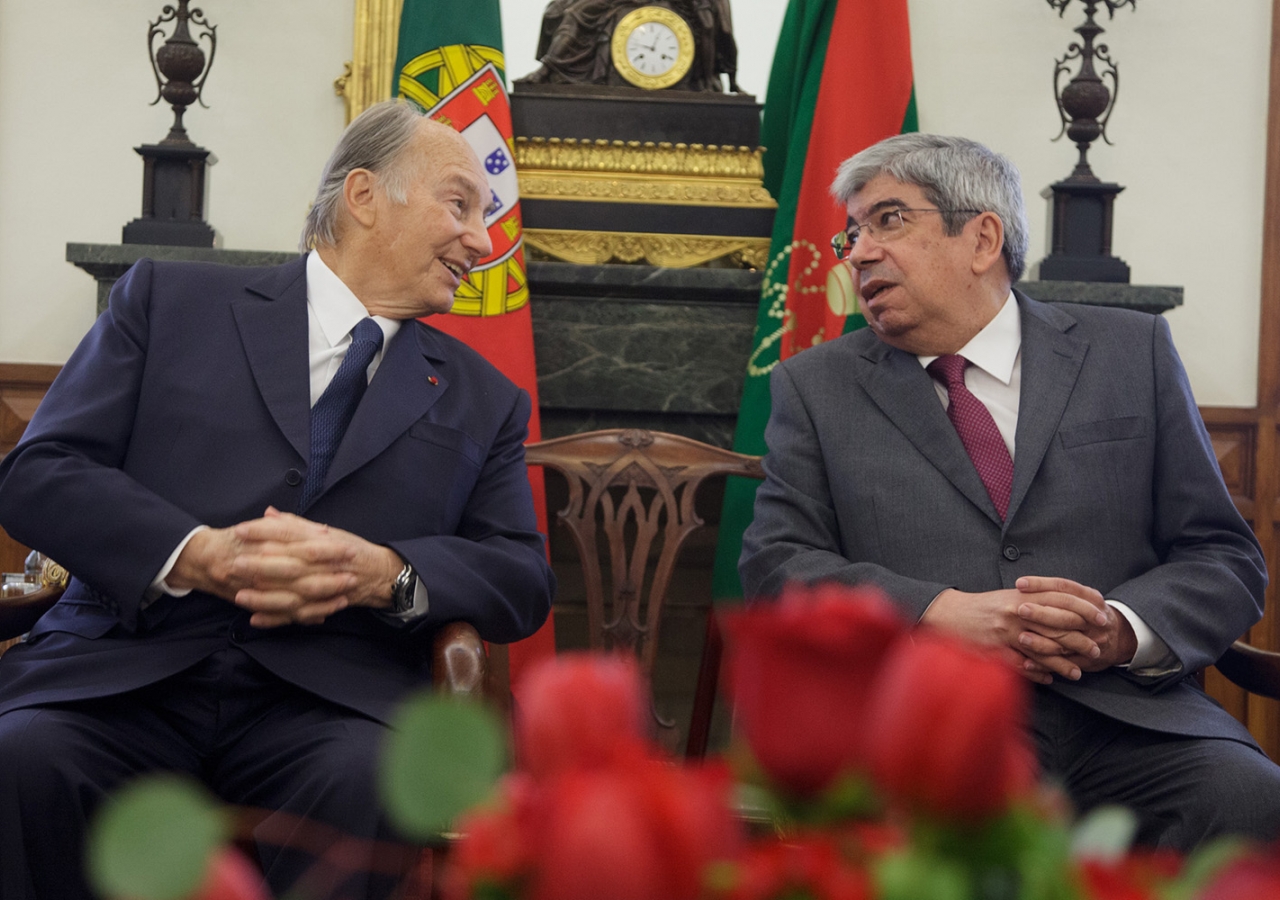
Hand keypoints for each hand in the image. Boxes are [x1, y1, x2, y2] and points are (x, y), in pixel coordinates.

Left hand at [227, 508, 404, 627]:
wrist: (379, 574)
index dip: (264, 532)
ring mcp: (323, 588)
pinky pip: (298, 615)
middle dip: (260, 565)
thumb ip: (295, 525)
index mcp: (322, 541)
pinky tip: (255, 619)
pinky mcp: (321, 606)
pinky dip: (277, 619)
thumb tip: (268, 513)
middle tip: (235, 563)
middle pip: (289, 565)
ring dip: (266, 597)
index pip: (290, 534)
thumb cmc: (350, 550)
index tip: (240, 530)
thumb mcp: (327, 532)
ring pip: (292, 594)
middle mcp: (322, 564)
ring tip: (240, 596)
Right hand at [922, 578, 1110, 684]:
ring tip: (1077, 673)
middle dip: (1080, 640)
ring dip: (1063, 663)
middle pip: (1058, 627)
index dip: (1085, 609)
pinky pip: (1023, 665)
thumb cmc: (981, 606)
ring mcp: (1007, 633)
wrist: (949, 614)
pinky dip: (1038, 673)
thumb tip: (1066, 606)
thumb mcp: (1009, 596)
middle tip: (1096, 650)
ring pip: (1044, 650)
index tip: (1102, 618)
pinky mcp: (996, 651)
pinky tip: (1049, 678)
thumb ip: (1035, 598)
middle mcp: (1017, 613)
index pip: (1062, 600)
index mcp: (1022, 596)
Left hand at [1015, 576, 1136, 673]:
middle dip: (1042, 613)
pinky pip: (1063, 664)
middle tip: (1020, 610)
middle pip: (1066, 614)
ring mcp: (1093, 641)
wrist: (1120, 637)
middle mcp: (1094, 619)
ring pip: (1065, 641)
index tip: (1020, 584)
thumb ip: (1058, 591)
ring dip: (1041, 642)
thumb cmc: (1089, 612)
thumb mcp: (1083, 596)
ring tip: (1021, 638)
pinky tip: (1027, 663)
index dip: (1042, 584)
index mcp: (1091, 598)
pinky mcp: (1087, 660)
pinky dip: (1044, 664)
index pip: (1064, 587)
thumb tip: (1022, 586)